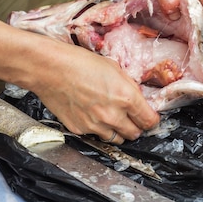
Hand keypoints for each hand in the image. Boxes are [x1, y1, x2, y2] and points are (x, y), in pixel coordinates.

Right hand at [28, 41, 159, 143]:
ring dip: (118, 131)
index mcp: (126, 97)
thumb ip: (128, 85)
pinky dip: (97, 129)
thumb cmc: (80, 62)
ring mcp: (95, 125)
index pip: (149, 121)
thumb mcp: (113, 67)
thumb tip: (136, 97)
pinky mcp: (80, 129)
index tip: (149, 118)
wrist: (51, 69)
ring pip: (116, 139)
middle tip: (131, 119)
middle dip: (135, 127)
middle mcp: (113, 115)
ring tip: (111, 119)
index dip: (151, 120)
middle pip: (135, 134)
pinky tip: (91, 115)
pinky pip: (95, 135)